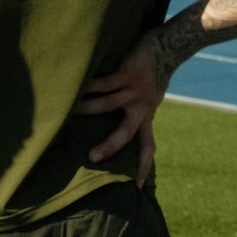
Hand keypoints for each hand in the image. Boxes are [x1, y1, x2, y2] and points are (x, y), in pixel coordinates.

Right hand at [74, 38, 167, 183]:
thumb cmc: (153, 77)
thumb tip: (116, 130)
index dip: (142, 167)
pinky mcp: (127, 73)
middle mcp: (141, 107)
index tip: (136, 186)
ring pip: (107, 104)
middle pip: (125, 133)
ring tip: (69, 113)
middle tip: (92, 158)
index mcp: (147, 117)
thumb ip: (136, 114)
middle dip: (110, 146)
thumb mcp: (148, 100)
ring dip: (87, 108)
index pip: (147, 148)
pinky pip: (104, 82)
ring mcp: (134, 90)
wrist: (167, 49)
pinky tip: (74, 87)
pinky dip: (88, 86)